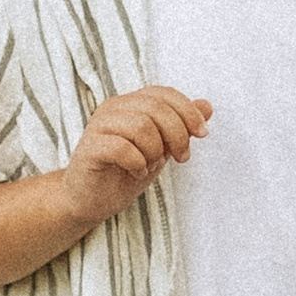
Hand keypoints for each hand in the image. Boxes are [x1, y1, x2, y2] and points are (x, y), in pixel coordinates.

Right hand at [59, 84, 211, 232]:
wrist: (93, 201)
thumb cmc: (126, 171)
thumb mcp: (162, 148)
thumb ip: (181, 126)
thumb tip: (206, 106)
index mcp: (131, 103)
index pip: (164, 93)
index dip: (188, 111)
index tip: (202, 134)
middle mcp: (113, 108)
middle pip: (155, 108)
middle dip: (177, 134)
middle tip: (181, 158)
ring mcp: (98, 126)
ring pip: (140, 126)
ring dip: (155, 151)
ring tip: (151, 164)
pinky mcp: (89, 148)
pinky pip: (122, 148)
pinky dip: (137, 163)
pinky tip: (136, 171)